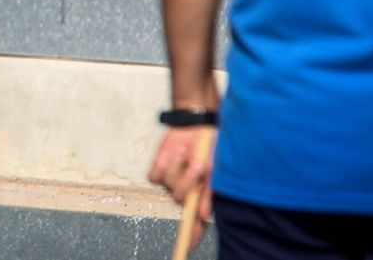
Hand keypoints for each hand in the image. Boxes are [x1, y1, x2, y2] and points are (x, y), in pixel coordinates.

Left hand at [149, 126, 216, 252]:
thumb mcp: (216, 168)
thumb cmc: (210, 147)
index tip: (186, 249)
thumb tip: (203, 215)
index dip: (191, 236)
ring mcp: (170, 182)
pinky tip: (173, 153)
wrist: (194, 126)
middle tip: (197, 164)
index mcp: (201, 196)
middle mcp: (185, 192)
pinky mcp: (157, 171)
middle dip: (189, 180)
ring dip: (178, 166)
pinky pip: (156, 174)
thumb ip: (210, 192)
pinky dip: (164, 162)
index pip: (195, 223)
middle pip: (180, 198)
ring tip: (185, 153)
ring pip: (169, 184)